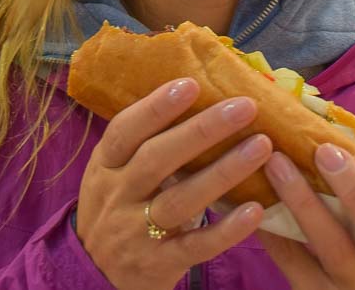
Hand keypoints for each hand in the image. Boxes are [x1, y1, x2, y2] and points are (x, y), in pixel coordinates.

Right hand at [76, 78, 272, 289]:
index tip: (191, 84)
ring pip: (181, 199)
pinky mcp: (157, 263)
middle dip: (202, 130)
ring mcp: (135, 232)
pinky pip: (195, 245)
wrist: (92, 276)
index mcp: (104, 166)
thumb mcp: (114, 175)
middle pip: (157, 158)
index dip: (155, 107)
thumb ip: (145, 144)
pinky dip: (225, 229)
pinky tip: (254, 210)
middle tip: (244, 107)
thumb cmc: (116, 210)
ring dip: (223, 171)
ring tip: (262, 146)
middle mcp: (117, 195)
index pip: (124, 130)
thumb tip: (197, 97)